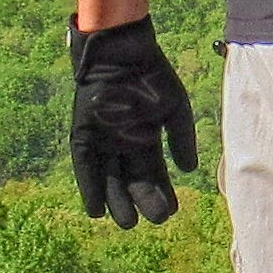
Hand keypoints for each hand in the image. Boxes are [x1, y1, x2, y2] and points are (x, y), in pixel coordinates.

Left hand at [70, 19, 198, 225]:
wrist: (122, 50)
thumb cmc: (151, 75)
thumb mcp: (174, 107)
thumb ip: (181, 138)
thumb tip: (189, 169)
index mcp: (145, 139)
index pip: (153, 174)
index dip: (162, 192)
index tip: (172, 210)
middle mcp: (122, 144)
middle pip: (131, 181)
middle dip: (141, 201)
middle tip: (153, 220)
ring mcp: (101, 141)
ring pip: (107, 178)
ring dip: (115, 201)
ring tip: (126, 222)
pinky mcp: (82, 135)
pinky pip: (85, 166)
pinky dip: (89, 187)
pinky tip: (96, 210)